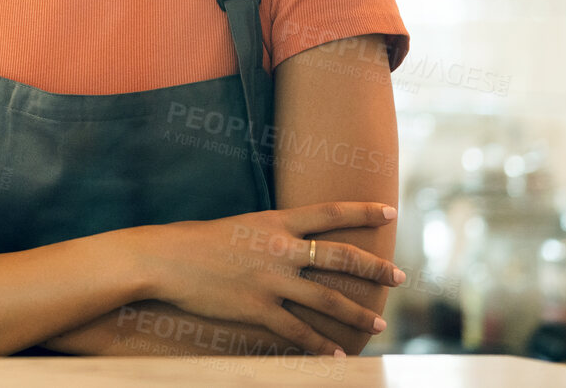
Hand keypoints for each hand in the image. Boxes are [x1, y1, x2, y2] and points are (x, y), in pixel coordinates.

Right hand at [133, 202, 403, 355]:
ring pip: (327, 299)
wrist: (166, 260)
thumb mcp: (240, 227)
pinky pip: (298, 332)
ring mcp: (270, 281)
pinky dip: (320, 346)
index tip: (390, 211)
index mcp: (275, 223)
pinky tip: (336, 356)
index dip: (362, 211)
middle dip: (374, 268)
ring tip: (378, 324)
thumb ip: (270, 235)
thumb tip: (294, 243)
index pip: (329, 212)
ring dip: (357, 314)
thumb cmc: (197, 241)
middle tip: (399, 277)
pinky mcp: (258, 309)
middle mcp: (280, 249)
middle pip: (340, 257)